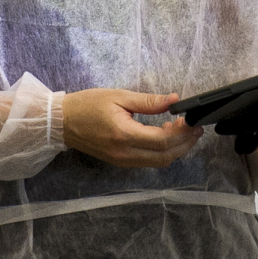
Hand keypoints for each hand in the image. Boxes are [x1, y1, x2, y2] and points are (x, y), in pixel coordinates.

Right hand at [61, 88, 202, 167]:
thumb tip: (174, 101)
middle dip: (185, 144)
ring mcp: (122, 161)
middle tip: (195, 128)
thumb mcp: (119, 96)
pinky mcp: (120, 162)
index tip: (191, 121)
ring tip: (182, 130)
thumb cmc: (88, 105)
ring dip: (175, 149)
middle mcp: (124, 153)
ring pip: (158, 162)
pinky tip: (164, 135)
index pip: (162, 140)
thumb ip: (148, 101)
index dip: (182, 132)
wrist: (62, 122)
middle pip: (165, 157)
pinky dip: (161, 152)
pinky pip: (148, 161)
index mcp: (124, 134)